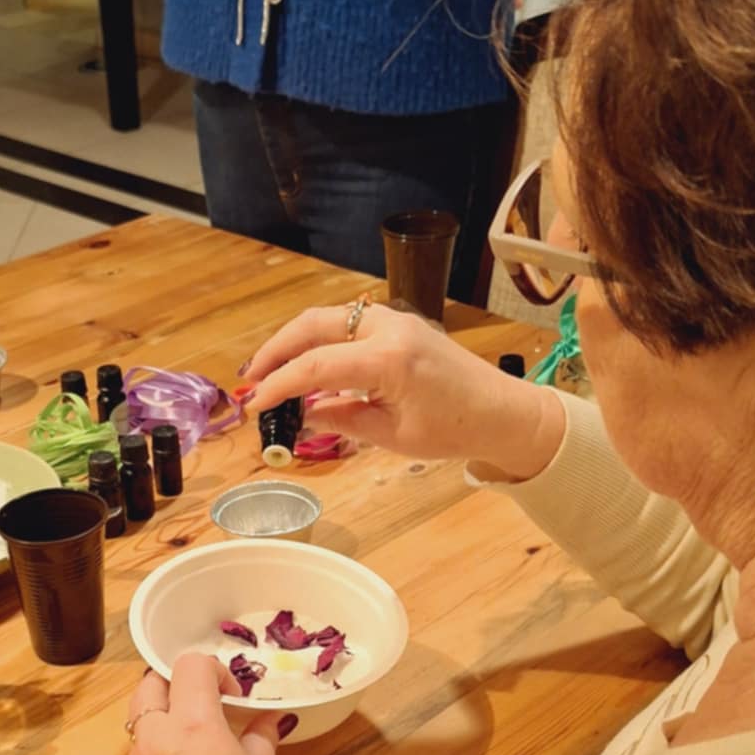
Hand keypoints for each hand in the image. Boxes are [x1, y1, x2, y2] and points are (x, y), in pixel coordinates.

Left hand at [127, 655, 294, 754]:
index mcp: (191, 725)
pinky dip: (159, 749)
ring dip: (164, 715)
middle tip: (206, 703)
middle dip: (176, 683)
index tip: (235, 695)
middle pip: (149, 685)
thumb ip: (260, 738)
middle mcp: (156, 739)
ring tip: (198, 739)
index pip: (190, 667)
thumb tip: (268, 720)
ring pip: (139, 721)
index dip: (215, 671)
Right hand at [245, 302, 566, 476]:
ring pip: (328, 318)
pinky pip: (349, 324)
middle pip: (313, 326)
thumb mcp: (392, 436)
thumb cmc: (454, 430)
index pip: (316, 366)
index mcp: (389, 360)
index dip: (279, 384)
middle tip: (251, 377)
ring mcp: (395, 320)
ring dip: (295, 341)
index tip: (254, 404)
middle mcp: (389, 329)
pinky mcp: (400, 323)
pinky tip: (308, 365)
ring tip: (270, 370)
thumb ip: (342, 419)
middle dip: (276, 350)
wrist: (503, 411)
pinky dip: (320, 339)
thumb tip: (300, 412)